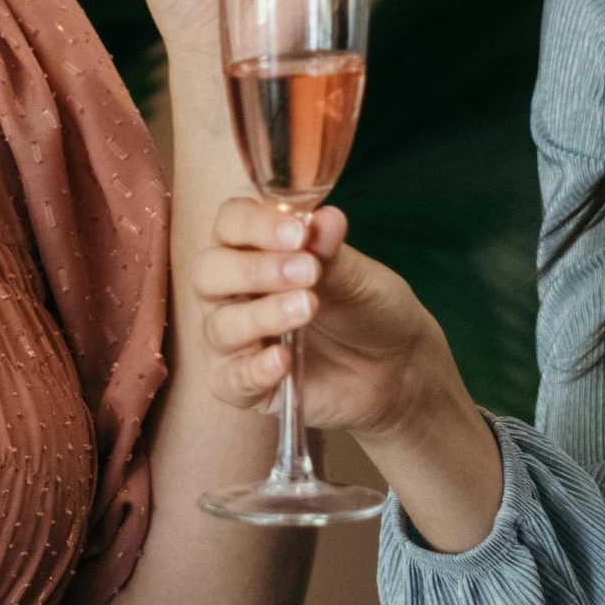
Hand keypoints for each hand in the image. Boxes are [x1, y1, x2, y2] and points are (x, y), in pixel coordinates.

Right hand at [193, 198, 456, 436]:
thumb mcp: (358, 276)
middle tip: (307, 271)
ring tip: (308, 308)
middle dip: (254, 269)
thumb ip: (332, 252)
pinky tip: (283, 359)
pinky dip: (254, 369)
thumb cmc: (367, 308)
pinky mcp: (242, 385)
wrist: (396, 366)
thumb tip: (325, 218)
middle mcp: (232, 291)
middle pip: (208, 272)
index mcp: (253, 249)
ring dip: (263, 314)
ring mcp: (234, 340)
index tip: (298, 232)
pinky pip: (229, 379)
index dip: (256, 224)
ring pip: (220, 326)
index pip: (230, 224)